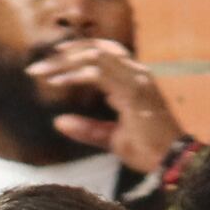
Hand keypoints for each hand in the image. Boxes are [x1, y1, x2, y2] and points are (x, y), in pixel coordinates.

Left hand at [32, 39, 187, 173]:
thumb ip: (86, 129)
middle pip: (97, 48)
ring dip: (64, 62)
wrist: (172, 161)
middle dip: (64, 54)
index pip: (104, 53)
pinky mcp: (133, 91)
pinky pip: (98, 73)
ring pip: (95, 56)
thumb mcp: (111, 138)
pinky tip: (56, 82)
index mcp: (134, 79)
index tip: (51, 60)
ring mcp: (137, 79)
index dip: (77, 52)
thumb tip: (58, 122)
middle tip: (37, 67)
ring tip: (41, 72)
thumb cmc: (148, 150)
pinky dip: (75, 75)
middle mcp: (137, 73)